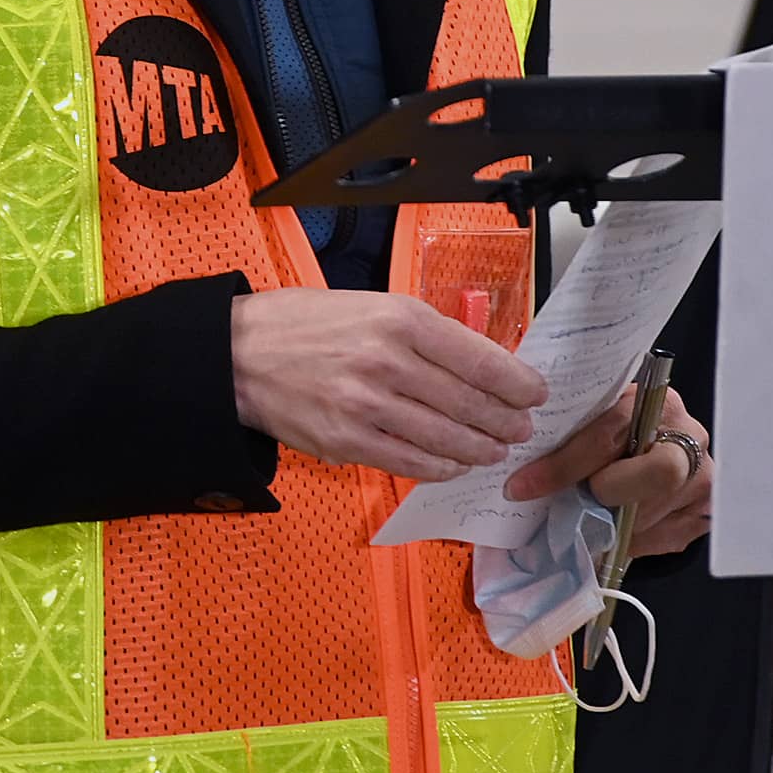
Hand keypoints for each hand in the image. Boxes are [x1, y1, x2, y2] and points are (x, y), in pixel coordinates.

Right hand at [228, 288, 546, 481]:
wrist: (237, 354)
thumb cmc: (302, 323)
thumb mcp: (370, 305)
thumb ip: (422, 333)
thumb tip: (476, 362)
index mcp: (398, 319)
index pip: (480, 359)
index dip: (516, 383)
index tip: (534, 393)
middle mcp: (387, 362)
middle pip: (470, 404)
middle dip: (504, 421)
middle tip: (521, 428)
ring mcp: (367, 406)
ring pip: (446, 439)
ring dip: (480, 449)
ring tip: (494, 450)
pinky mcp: (348, 442)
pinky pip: (411, 463)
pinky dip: (441, 468)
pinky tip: (454, 465)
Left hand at [507, 382, 713, 555]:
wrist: (665, 442)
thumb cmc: (620, 429)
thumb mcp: (602, 415)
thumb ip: (577, 429)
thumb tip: (520, 465)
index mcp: (658, 402)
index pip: (609, 436)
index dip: (562, 466)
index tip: (523, 487)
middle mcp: (691, 437)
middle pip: (657, 473)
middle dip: (609, 491)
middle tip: (583, 498)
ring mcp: (705, 478)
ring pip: (654, 512)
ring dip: (615, 521)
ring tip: (593, 515)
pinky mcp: (707, 513)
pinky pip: (665, 538)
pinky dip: (634, 539)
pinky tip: (620, 528)